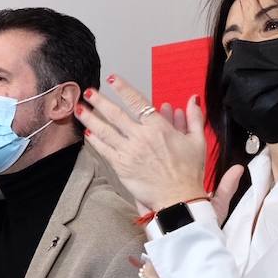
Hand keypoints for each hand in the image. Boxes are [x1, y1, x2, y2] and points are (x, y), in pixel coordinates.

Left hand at [77, 76, 207, 211]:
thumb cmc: (189, 172)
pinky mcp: (121, 167)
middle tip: (88, 91)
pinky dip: (95, 140)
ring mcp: (129, 152)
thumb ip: (194, 117)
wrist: (178, 198)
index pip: (137, 102)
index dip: (123, 89)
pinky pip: (104, 150)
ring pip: (105, 130)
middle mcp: (140, 137)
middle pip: (115, 114)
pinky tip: (87, 132)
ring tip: (79, 109)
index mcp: (158, 127)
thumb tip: (193, 99)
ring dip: (90, 118)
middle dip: (99, 101)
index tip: (112, 80)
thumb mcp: (197, 141)